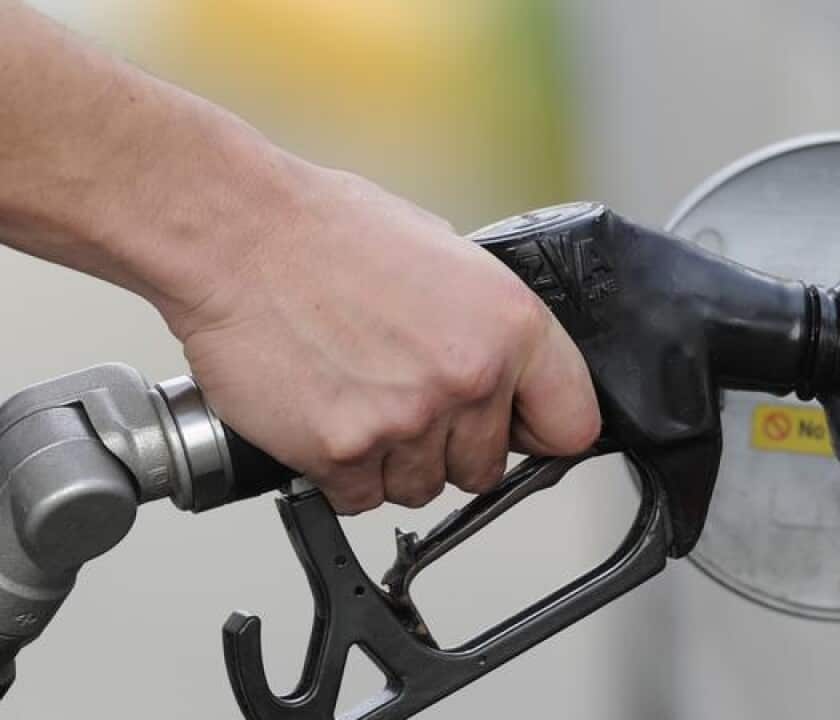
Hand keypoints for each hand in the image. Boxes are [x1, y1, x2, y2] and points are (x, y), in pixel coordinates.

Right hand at [163, 158, 599, 513]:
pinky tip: (325, 413)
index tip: (521, 432)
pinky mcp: (344, 452)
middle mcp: (469, 379)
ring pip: (422, 488)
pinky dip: (342, 472)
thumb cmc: (329, 233)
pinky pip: (361, 497)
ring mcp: (408, 420)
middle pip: (486, 469)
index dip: (541, 432)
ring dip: (393, 460)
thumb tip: (511, 379)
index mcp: (511, 326)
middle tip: (407, 398)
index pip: (572, 424)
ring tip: (358, 394)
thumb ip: (489, 328)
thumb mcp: (447, 257)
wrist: (237, 234)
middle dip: (450, 446)